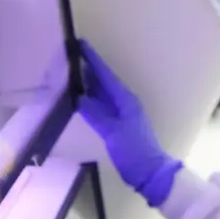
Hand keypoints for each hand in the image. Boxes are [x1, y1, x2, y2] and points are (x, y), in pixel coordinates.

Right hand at [76, 39, 181, 207]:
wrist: (150, 174)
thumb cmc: (134, 152)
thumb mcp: (113, 133)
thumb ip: (95, 114)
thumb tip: (78, 97)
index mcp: (125, 100)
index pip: (106, 75)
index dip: (93, 60)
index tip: (80, 44)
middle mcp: (124, 103)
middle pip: (103, 81)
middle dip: (88, 69)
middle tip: (69, 57)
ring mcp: (121, 114)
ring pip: (101, 94)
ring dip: (88, 84)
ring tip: (70, 73)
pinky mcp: (117, 126)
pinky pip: (101, 106)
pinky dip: (90, 100)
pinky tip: (79, 99)